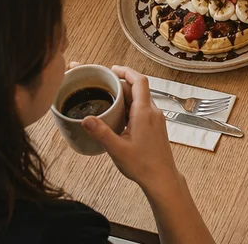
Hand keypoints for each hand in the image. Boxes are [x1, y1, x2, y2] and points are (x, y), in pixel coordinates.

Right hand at [82, 65, 179, 191]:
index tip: (112, 69)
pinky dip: (131, 105)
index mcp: (144, 112)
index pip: (139, 81)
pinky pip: (143, 108)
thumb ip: (101, 132)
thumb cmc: (142, 165)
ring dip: (127, 94)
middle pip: (139, 88)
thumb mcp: (117, 149)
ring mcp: (156, 119)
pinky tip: (118, 114)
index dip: (126, 71)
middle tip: (103, 83)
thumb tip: (85, 119)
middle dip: (122, 83)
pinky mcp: (156, 126)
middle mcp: (153, 112)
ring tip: (108, 96)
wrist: (162, 178)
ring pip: (141, 99)